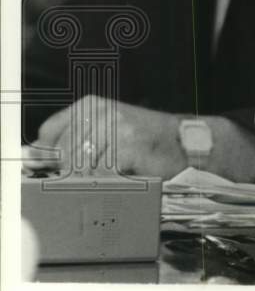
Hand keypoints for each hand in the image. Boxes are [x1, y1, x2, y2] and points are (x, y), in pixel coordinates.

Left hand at [28, 95, 186, 177]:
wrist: (186, 145)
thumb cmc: (143, 143)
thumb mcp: (105, 131)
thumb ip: (70, 141)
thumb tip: (32, 157)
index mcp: (91, 105)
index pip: (49, 135)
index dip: (54, 158)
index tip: (62, 170)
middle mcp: (101, 112)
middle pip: (64, 155)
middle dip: (73, 175)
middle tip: (95, 180)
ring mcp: (116, 128)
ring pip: (81, 168)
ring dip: (91, 183)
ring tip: (111, 182)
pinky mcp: (128, 147)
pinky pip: (101, 176)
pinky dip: (107, 186)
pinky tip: (120, 183)